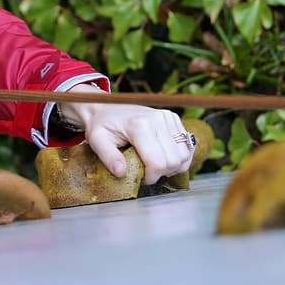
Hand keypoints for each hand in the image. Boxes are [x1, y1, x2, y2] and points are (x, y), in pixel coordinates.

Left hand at [58, 85, 193, 184]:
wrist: (107, 107)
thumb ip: (108, 157)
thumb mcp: (97, 141)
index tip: (141, 177)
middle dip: (161, 173)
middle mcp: (158, 119)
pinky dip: (179, 157)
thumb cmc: (102, 125)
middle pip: (173, 161)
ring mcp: (168, 117)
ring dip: (172, 166)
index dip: (151, 177)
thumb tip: (121, 173)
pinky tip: (164, 157)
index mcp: (139, 125)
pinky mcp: (174, 118)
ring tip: (154, 165)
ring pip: (184, 155)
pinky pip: (187, 146)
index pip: (157, 162)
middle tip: (146, 171)